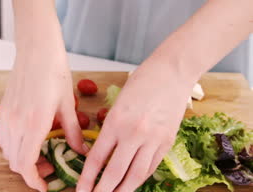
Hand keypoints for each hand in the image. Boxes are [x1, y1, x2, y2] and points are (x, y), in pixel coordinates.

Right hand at [0, 46, 87, 191]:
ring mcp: (7, 115)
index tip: (44, 185)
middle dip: (30, 171)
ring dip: (21, 159)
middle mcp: (16, 122)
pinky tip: (29, 138)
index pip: (26, 164)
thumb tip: (81, 151)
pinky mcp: (4, 109)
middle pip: (14, 162)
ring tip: (40, 153)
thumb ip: (72, 132)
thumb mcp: (68, 105)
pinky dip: (13, 146)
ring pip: (7, 151)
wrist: (37, 49)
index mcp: (35, 123)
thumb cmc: (54, 72)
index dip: (34, 180)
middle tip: (49, 168)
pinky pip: (3, 137)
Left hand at [77, 61, 193, 191]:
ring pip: (136, 175)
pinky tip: (132, 184)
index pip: (97, 158)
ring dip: (123, 190)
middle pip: (115, 172)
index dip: (87, 178)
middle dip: (102, 191)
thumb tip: (103, 151)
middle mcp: (133, 133)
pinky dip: (140, 178)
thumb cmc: (141, 81)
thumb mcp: (117, 102)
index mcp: (116, 121)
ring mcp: (153, 139)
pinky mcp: (167, 141)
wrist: (172, 72)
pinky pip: (151, 166)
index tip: (80, 190)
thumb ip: (110, 127)